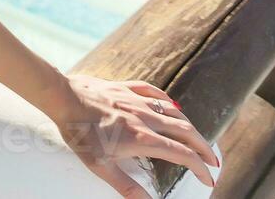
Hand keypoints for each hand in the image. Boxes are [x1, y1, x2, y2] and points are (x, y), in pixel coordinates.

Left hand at [53, 74, 219, 196]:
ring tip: (196, 138)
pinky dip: (167, 101)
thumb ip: (127, 186)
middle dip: (204, 147)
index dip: (200, 168)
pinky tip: (171, 105)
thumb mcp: (100, 166)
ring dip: (189, 125)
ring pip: (173, 111)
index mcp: (143, 138)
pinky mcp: (125, 88)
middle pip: (186, 131)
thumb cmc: (79, 133)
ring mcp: (136, 100)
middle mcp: (146, 118)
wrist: (61, 98)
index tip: (208, 179)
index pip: (183, 154)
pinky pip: (153, 92)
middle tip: (213, 160)